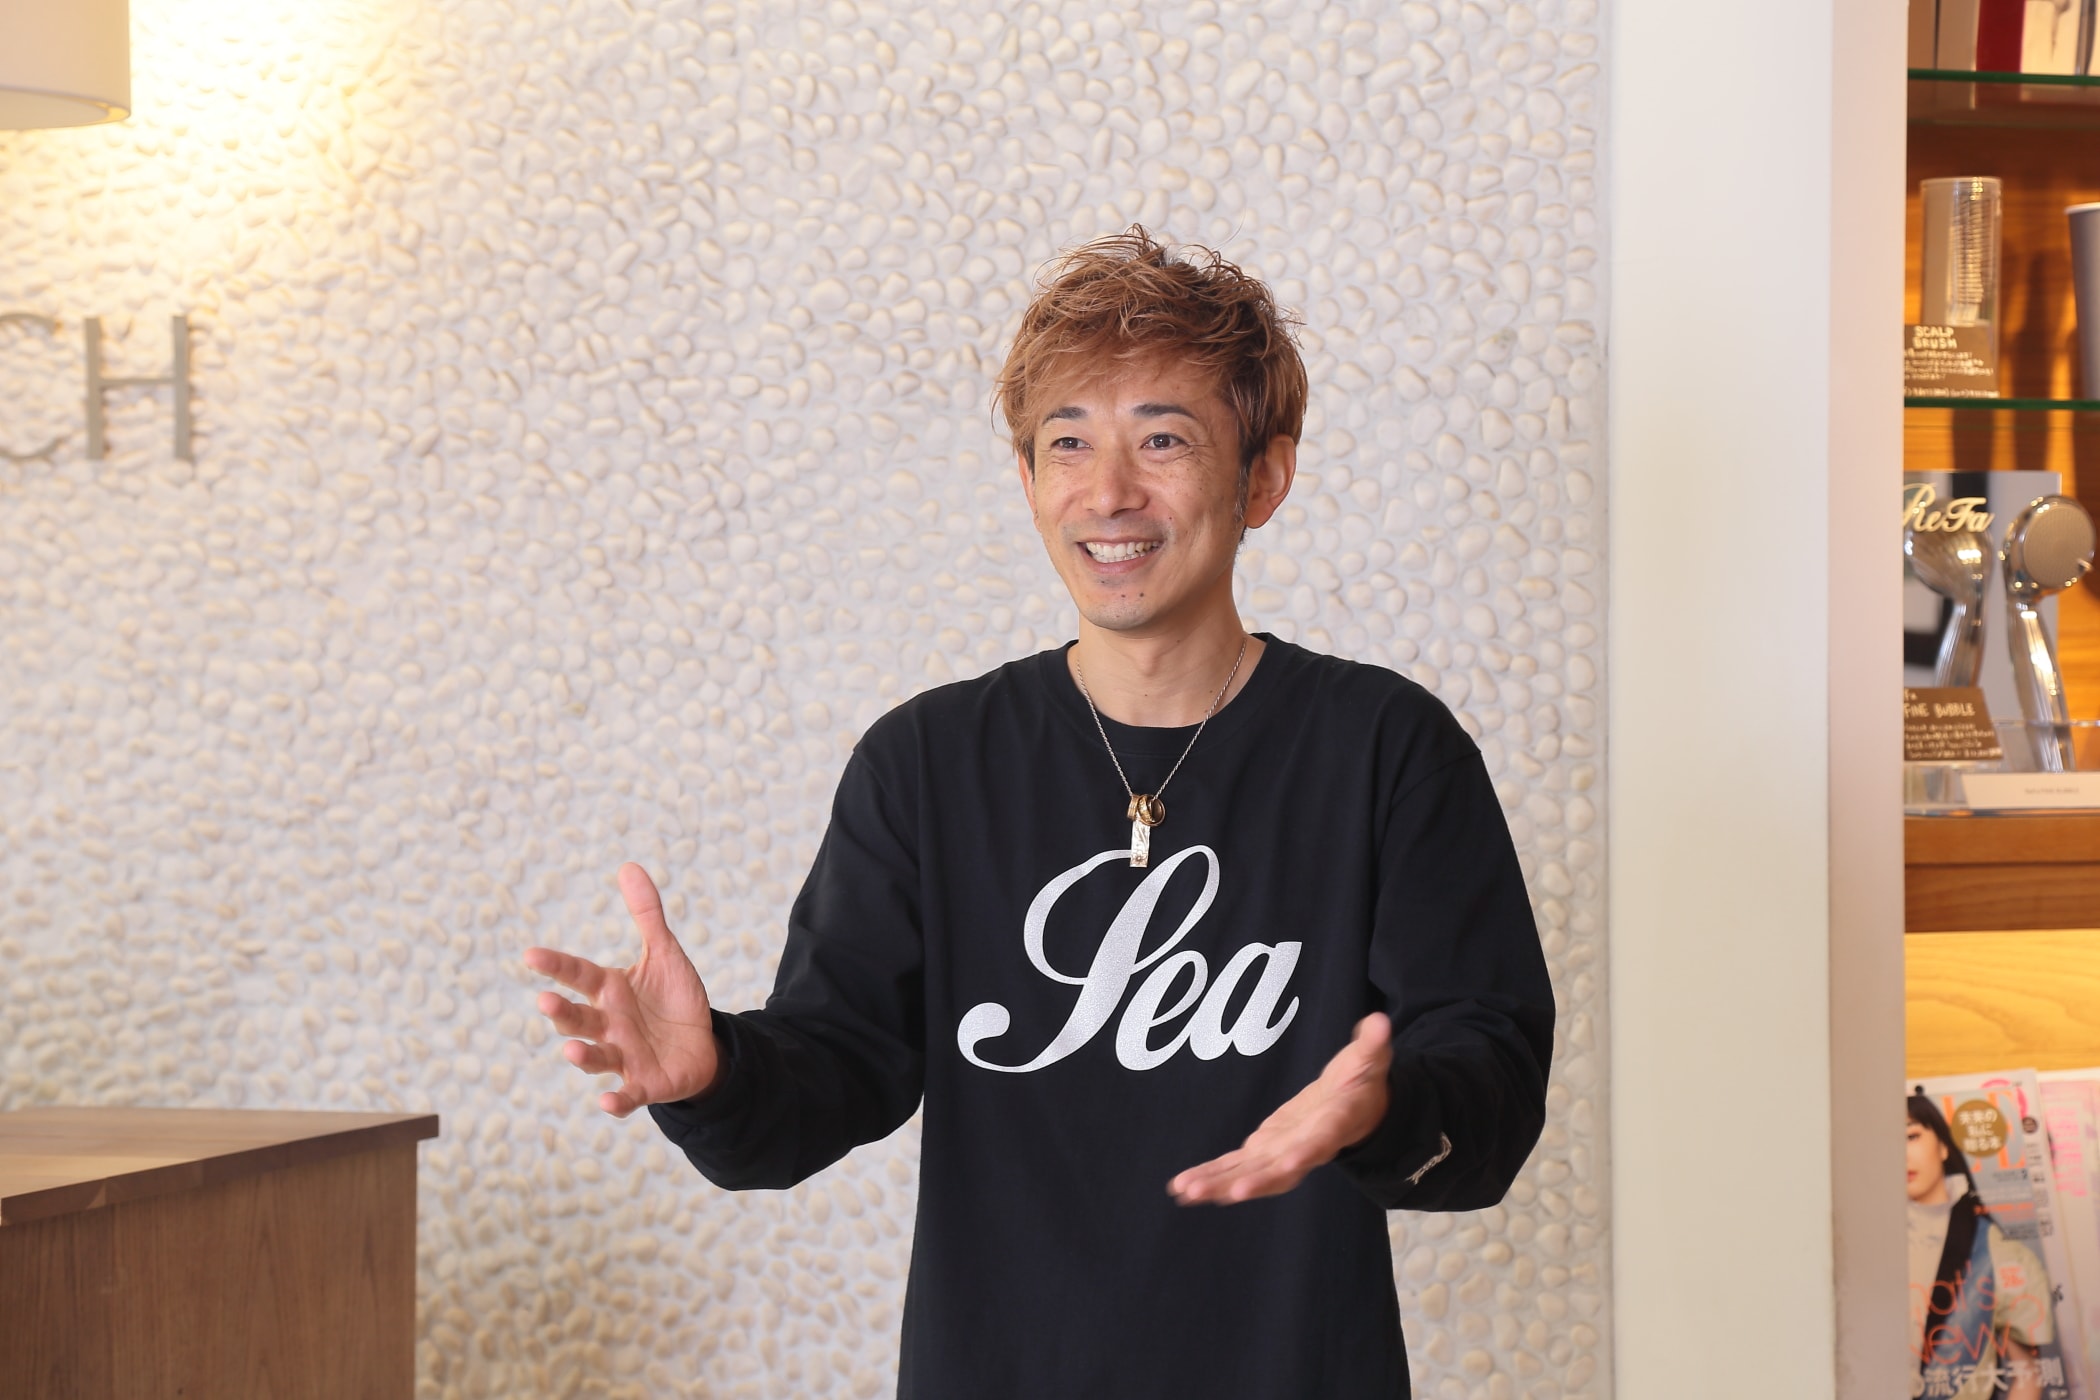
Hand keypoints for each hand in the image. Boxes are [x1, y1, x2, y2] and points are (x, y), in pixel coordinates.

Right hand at [524, 863, 720, 1117]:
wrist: (702, 1046)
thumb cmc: (673, 1000)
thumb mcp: (664, 954)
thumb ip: (646, 915)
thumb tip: (629, 866)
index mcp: (610, 991)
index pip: (578, 974)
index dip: (556, 966)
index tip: (531, 955)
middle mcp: (609, 1025)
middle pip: (579, 1018)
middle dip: (563, 1012)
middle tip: (547, 1001)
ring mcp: (623, 1057)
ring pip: (596, 1057)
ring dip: (582, 1056)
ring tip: (570, 1049)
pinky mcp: (644, 1084)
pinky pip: (627, 1095)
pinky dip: (617, 1101)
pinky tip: (609, 1102)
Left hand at [1167, 1012, 1391, 1205]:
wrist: (1351, 1110)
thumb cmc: (1360, 1083)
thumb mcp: (1369, 1061)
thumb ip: (1372, 1045)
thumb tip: (1380, 1022)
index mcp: (1332, 1125)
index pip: (1320, 1142)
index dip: (1306, 1153)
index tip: (1290, 1162)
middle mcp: (1304, 1148)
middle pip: (1279, 1171)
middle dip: (1252, 1181)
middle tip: (1225, 1193)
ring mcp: (1281, 1154)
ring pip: (1250, 1175)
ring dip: (1219, 1185)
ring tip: (1187, 1192)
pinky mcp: (1263, 1152)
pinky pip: (1235, 1168)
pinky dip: (1211, 1178)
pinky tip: (1183, 1187)